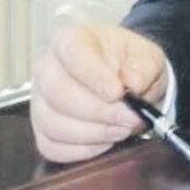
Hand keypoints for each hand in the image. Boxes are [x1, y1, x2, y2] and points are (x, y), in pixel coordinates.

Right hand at [30, 24, 168, 162]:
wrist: (129, 81)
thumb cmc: (131, 64)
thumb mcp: (148, 57)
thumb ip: (144, 67)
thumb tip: (134, 82)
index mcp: (71, 39)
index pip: (71, 53)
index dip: (93, 75)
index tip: (117, 92)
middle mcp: (47, 68)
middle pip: (58, 93)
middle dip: (98, 111)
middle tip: (130, 117)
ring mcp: (41, 101)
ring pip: (53, 123)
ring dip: (93, 132)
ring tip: (123, 128)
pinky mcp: (43, 130)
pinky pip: (52, 146)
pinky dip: (83, 149)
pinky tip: (107, 140)